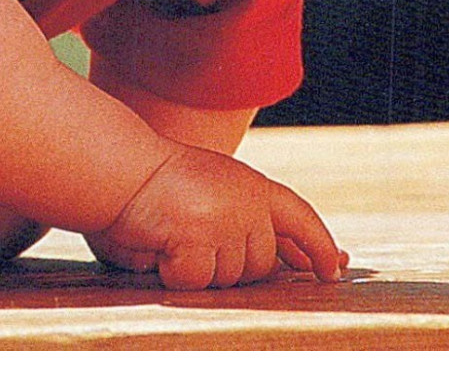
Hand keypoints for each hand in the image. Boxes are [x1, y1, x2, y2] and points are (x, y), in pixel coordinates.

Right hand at [87, 138, 346, 289]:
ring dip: (197, 268)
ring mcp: (226, 222)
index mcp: (252, 185)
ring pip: (228, 278)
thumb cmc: (153, 182)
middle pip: (261, 265)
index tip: (332, 269)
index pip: (301, 218)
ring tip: (170, 234)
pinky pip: (195, 281)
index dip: (320, 245)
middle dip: (230, 265)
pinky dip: (172, 273)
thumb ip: (248, 216)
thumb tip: (292, 262)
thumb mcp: (213, 188)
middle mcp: (247, 204)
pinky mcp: (199, 241)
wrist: (115, 167)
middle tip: (191, 238)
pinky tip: (158, 246)